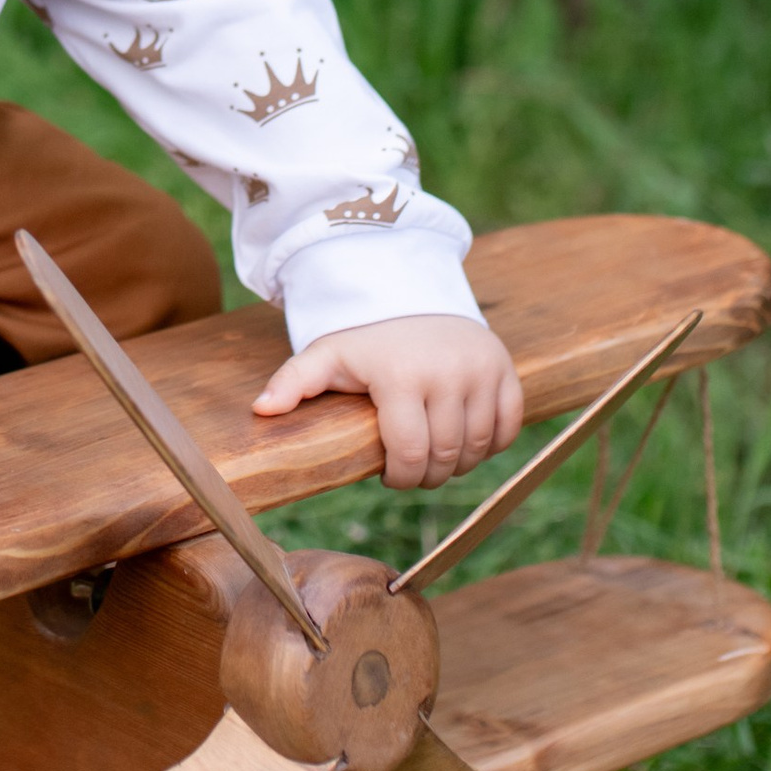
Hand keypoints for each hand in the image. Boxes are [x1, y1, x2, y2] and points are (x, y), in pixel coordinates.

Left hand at [251, 314, 522, 491]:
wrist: (411, 292)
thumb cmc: (365, 336)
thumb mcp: (326, 354)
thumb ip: (294, 382)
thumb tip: (261, 411)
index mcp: (400, 376)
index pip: (409, 455)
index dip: (399, 478)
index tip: (389, 476)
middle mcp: (447, 373)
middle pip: (445, 457)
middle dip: (426, 475)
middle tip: (412, 469)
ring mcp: (481, 370)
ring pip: (478, 447)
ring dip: (458, 463)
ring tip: (436, 457)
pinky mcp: (504, 368)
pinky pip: (509, 426)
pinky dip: (493, 443)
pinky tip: (468, 441)